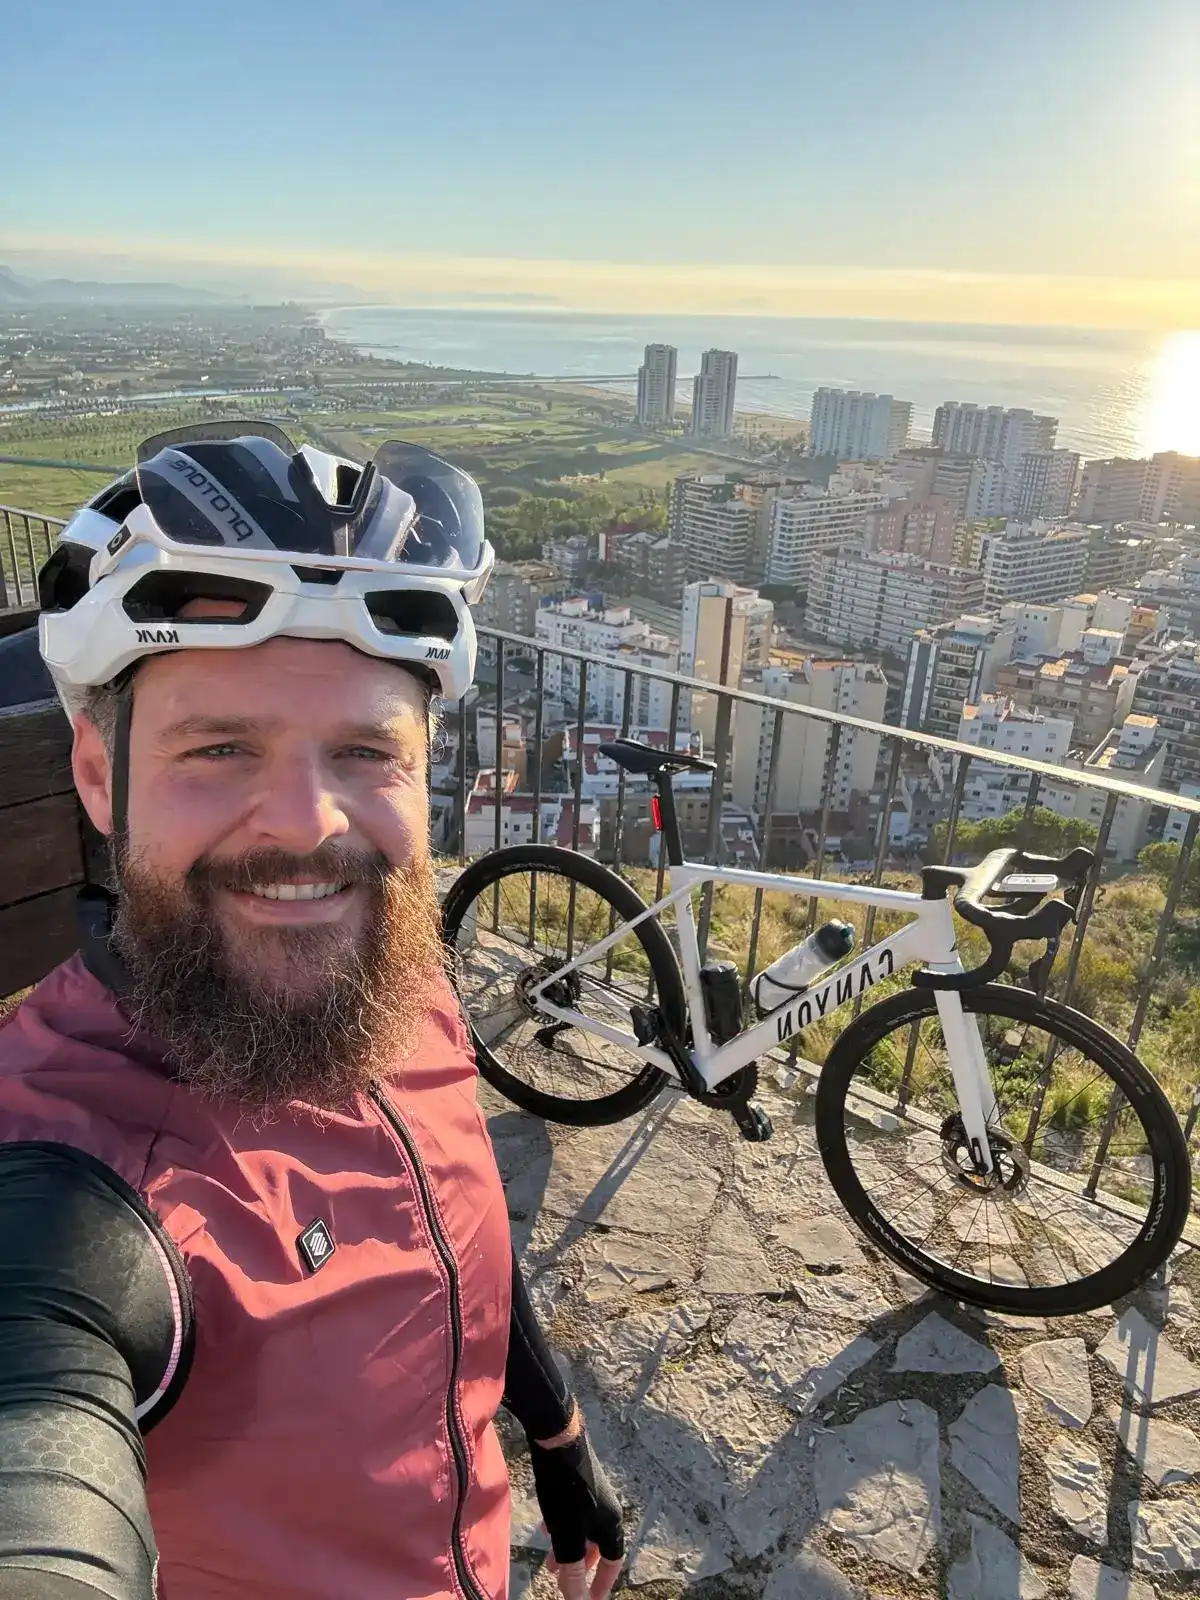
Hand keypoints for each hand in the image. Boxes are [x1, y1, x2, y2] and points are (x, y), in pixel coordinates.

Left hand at [528, 1411, 624, 1599]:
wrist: (558, 1439)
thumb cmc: (566, 1492)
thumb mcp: (568, 1537)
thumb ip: (574, 1572)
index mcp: (611, 1523)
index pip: (613, 1561)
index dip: (602, 1583)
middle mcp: (607, 1507)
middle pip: (598, 1546)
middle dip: (580, 1567)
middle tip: (563, 1581)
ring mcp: (592, 1491)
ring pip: (583, 1528)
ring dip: (568, 1547)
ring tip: (550, 1562)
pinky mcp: (577, 1479)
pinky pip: (572, 1512)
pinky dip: (562, 1526)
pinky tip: (546, 1527)